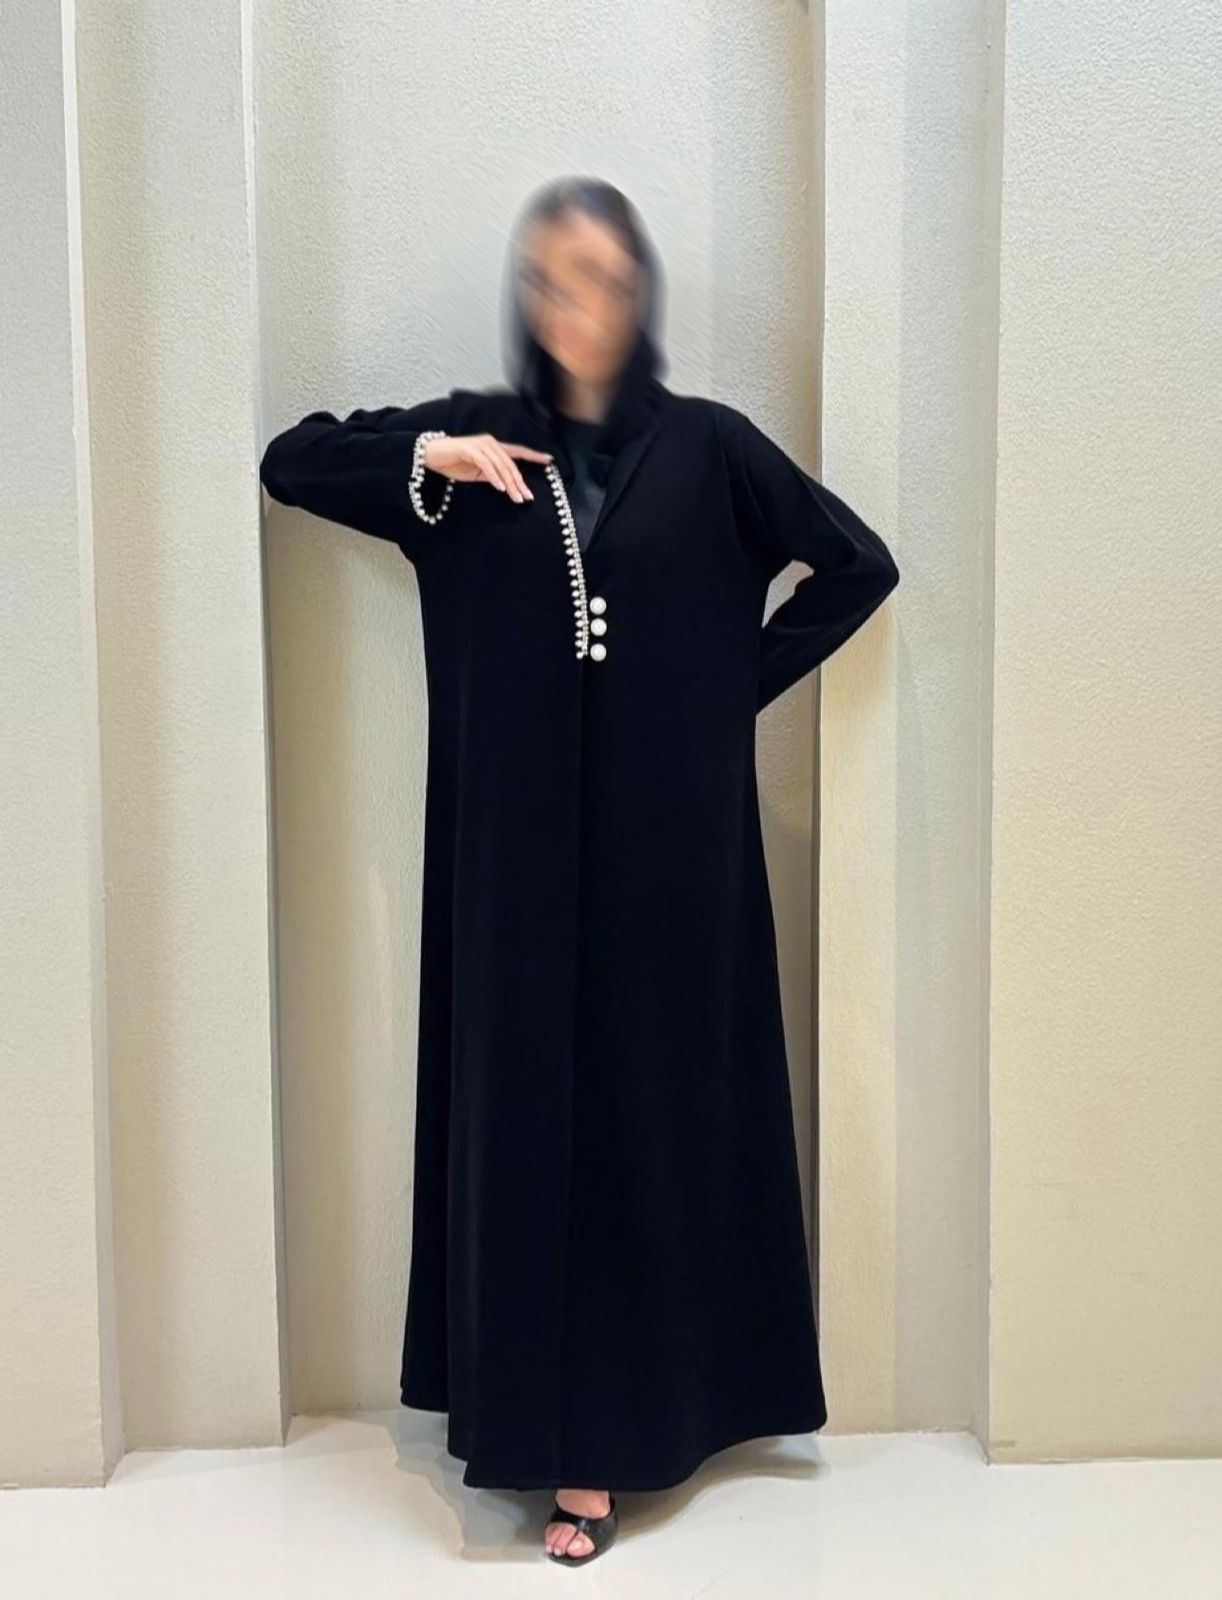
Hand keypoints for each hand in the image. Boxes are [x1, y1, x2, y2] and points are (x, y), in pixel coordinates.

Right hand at [423, 434, 552, 503]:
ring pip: (501, 465)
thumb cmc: (454, 462)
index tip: (549, 460)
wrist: (431, 455)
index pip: (517, 452)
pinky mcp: (469, 449)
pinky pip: (486, 465)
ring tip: (516, 498)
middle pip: (510, 464)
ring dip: (509, 483)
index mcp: (494, 447)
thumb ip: (491, 476)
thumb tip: (506, 485)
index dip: (533, 455)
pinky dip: (494, 477)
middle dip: (520, 482)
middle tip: (527, 497)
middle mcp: (490, 443)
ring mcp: (480, 445)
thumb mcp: (477, 473)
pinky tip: (500, 488)